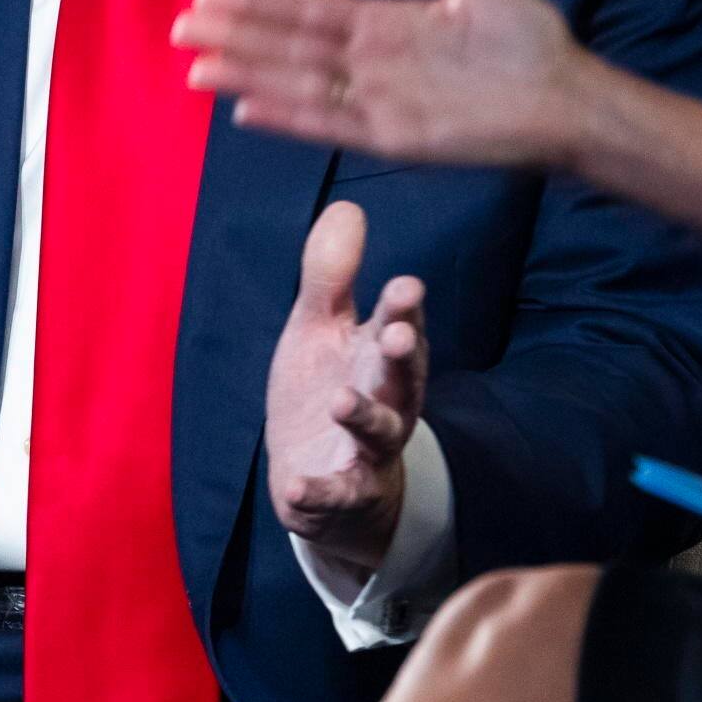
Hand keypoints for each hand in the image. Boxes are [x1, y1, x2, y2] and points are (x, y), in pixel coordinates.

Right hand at [174, 0, 584, 170]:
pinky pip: (334, 125)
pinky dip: (291, 118)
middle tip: (178, 25)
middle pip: (290, 46)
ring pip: (299, 85)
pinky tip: (248, 110)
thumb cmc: (528, 42)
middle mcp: (372, 62)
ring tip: (195, 69)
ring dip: (248, 76)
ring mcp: (381, 100)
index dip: (260, 2)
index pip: (309, 9)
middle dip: (235, 36)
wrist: (567, 97)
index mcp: (386, 23)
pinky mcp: (398, 136)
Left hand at [264, 202, 427, 574]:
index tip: (405, 285)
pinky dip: (318, 493)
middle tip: (395, 333)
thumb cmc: (327, 389)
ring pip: (379, 434)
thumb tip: (348, 206)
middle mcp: (386, 400)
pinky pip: (335, 495)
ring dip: (365, 417)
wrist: (327, 480)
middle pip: (403, 376)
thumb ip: (331, 276)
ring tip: (343, 401)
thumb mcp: (320, 330)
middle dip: (402, 355)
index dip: (403, 308)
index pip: (399, 325)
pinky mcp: (343, 494)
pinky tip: (296, 487)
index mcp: (380, 356)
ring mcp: (368, 450)